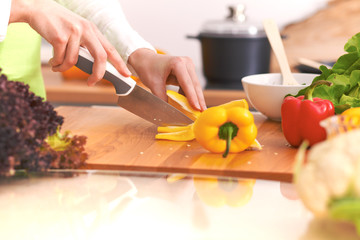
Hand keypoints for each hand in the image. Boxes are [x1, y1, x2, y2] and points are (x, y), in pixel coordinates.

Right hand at [9, 0, 130, 85]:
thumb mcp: (78, 30)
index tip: (126, 75)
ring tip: (58, 66)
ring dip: (64, 68)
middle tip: (91, 82)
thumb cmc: (58, 23)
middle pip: (100, 56)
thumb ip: (87, 44)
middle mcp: (86, 30)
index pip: (110, 49)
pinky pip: (61, 59)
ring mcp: (74, 32)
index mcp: (93, 30)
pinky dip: (56, 64)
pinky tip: (53, 61)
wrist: (37, 9)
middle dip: (98, 73)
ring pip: (74, 61)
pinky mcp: (60, 37)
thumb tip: (95, 66)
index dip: (120, 63)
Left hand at [128, 49, 206, 110]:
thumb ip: (161, 97)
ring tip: (198, 111)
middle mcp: (185, 62)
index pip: (187, 83)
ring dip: (196, 98)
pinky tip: (191, 104)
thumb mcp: (153, 84)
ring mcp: (188, 66)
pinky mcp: (188, 71)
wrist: (146, 60)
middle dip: (198, 99)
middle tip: (202, 112)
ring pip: (195, 85)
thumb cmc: (148, 69)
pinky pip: (191, 85)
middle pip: (194, 84)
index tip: (196, 108)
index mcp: (177, 63)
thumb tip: (170, 111)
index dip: (192, 96)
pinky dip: (191, 95)